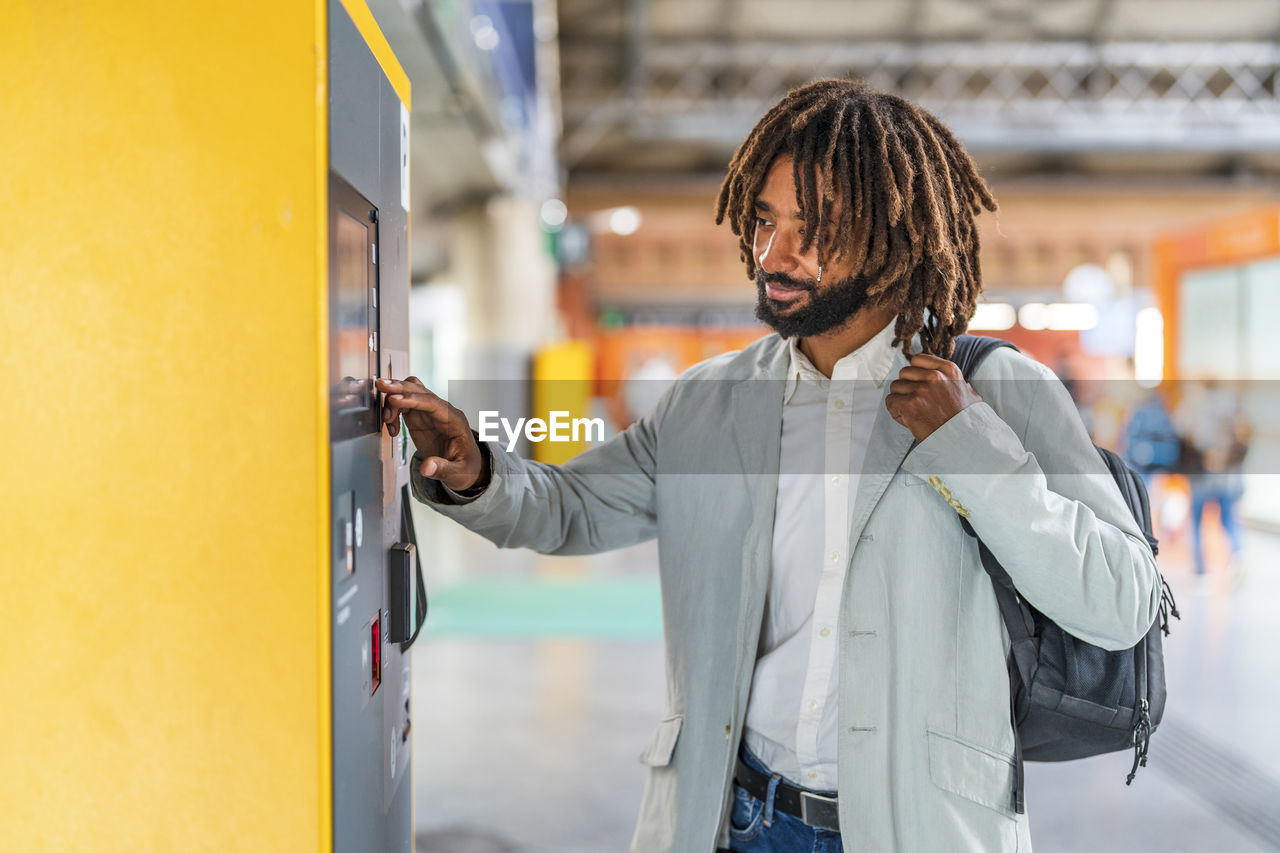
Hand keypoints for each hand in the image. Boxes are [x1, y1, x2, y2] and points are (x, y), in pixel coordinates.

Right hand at [374, 377, 487, 491]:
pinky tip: (392, 429)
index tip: (394, 399)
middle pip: (419, 390)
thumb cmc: (466, 466)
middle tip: (380, 386)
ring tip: (387, 420)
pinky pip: (404, 406)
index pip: (432, 403)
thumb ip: (443, 469)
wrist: (466, 465)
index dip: (412, 399)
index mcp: (454, 420)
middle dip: (399, 387)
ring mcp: (430, 413)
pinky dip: (393, 412)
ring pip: (409, 393)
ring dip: (393, 400)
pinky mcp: (420, 418)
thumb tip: (426, 467)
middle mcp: (442, 411)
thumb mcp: (459, 472)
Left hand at [885, 353, 981, 442]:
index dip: (914, 372)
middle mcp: (935, 376)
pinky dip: (894, 410)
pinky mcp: (910, 404)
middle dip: (905, 387)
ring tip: (910, 412)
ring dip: (899, 399)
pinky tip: (905, 418)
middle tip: (913, 401)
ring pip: (895, 387)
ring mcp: (922, 389)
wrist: (963, 440)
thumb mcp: (970, 396)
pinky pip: (891, 401)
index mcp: (949, 370)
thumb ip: (960, 385)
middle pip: (904, 372)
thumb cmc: (966, 421)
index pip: (918, 359)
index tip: (916, 384)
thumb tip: (961, 384)